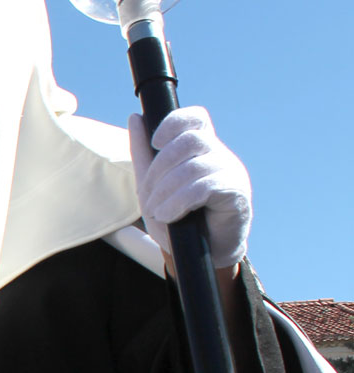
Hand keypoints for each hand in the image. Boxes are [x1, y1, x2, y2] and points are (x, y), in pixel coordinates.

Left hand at [130, 106, 250, 268]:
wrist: (201, 254)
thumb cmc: (178, 218)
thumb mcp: (152, 185)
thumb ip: (143, 153)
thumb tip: (136, 118)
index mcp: (201, 148)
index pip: (195, 118)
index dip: (173, 123)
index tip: (156, 143)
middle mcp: (219, 155)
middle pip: (189, 140)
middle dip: (159, 168)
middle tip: (149, 196)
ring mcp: (231, 172)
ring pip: (193, 166)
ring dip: (165, 190)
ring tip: (157, 211)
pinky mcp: (237, 193)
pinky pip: (204, 187)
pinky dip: (178, 201)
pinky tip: (169, 216)